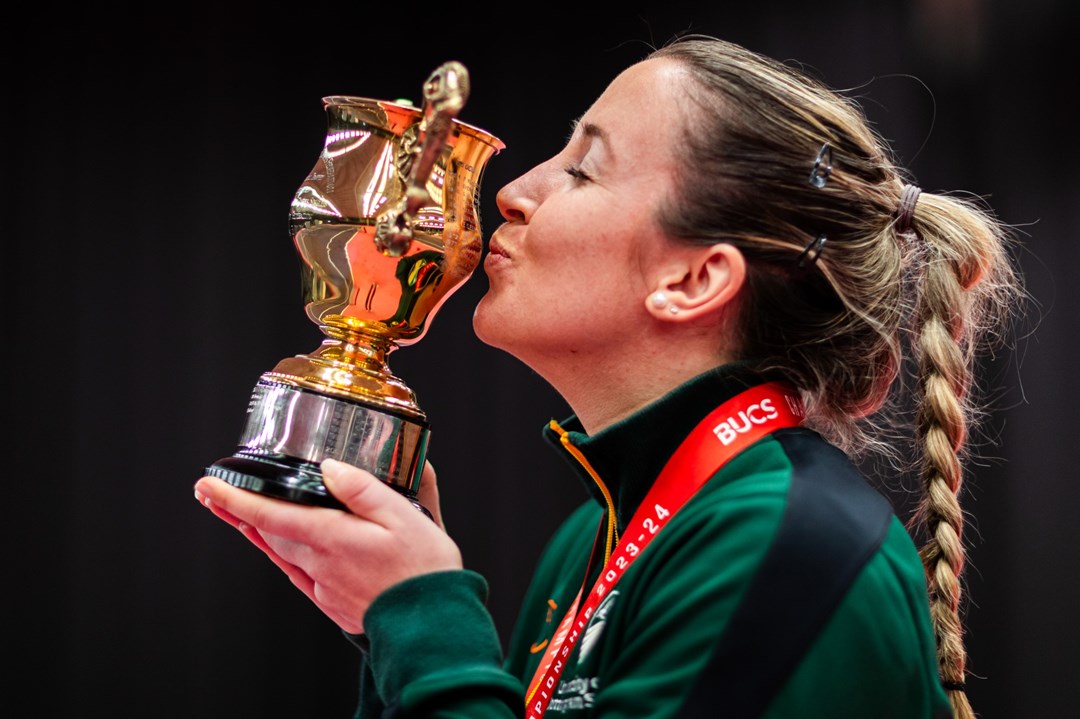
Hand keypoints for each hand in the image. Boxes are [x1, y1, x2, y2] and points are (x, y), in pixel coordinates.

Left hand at [193, 458, 462, 633]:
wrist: (431, 624)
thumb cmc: (423, 569)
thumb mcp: (404, 515)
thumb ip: (364, 488)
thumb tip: (331, 468)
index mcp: (332, 537)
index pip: (269, 514)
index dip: (235, 498)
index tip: (208, 484)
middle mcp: (319, 563)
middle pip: (267, 532)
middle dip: (237, 511)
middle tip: (213, 493)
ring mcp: (323, 586)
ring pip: (279, 553)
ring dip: (255, 532)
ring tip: (235, 517)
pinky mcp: (333, 601)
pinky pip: (296, 573)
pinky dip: (279, 555)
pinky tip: (278, 551)